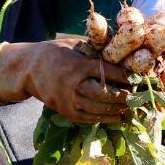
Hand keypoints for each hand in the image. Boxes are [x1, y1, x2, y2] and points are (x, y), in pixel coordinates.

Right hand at [0, 38, 130, 123]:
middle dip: (123, 96)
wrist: (27, 69)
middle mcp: (73, 84)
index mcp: (77, 65)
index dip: (123, 76)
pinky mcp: (65, 111)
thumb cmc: (54, 53)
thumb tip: (118, 50)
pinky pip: (87, 118)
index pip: (106, 71)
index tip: (136, 78)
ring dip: (116, 110)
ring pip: (97, 108)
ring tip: (130, 109)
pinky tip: (116, 118)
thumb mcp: (73, 44)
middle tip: (137, 96)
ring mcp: (68, 100)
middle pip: (104, 94)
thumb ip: (93, 49)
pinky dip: (103, 119)